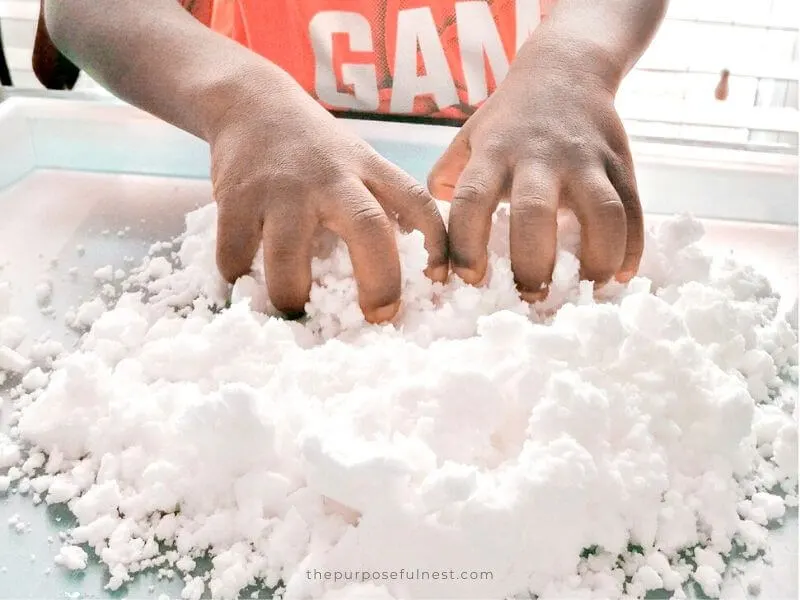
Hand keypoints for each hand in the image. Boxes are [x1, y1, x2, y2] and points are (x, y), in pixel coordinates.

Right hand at [209, 70, 447, 321]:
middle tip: (377, 318)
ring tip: (295, 311)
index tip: (442, 281)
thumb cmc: (313, 149)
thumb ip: (384, 203)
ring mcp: (282, 189)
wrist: (250, 103)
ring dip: (292, 298)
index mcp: (368, 170)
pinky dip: (240, 280)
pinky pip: (236, 257)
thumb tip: (420, 264)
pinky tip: (247, 282)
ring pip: (289, 261)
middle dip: (379, 284)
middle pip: (368, 230)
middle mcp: (331, 178)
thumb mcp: (359, 162)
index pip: (418, 202)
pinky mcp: (237, 199)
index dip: (438, 245)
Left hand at [428, 37, 642, 300]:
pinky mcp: (621, 164)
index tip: (469, 281)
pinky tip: (621, 275)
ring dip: (595, 260)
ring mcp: (586, 159)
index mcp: (494, 152)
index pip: (472, 200)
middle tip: (530, 298)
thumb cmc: (509, 120)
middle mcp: (540, 155)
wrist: (566, 70)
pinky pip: (634, 209)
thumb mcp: (469, 139)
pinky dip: (632, 248)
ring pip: (601, 214)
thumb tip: (428, 233)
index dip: (467, 245)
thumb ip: (448, 181)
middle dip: (531, 265)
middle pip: (535, 214)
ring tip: (583, 291)